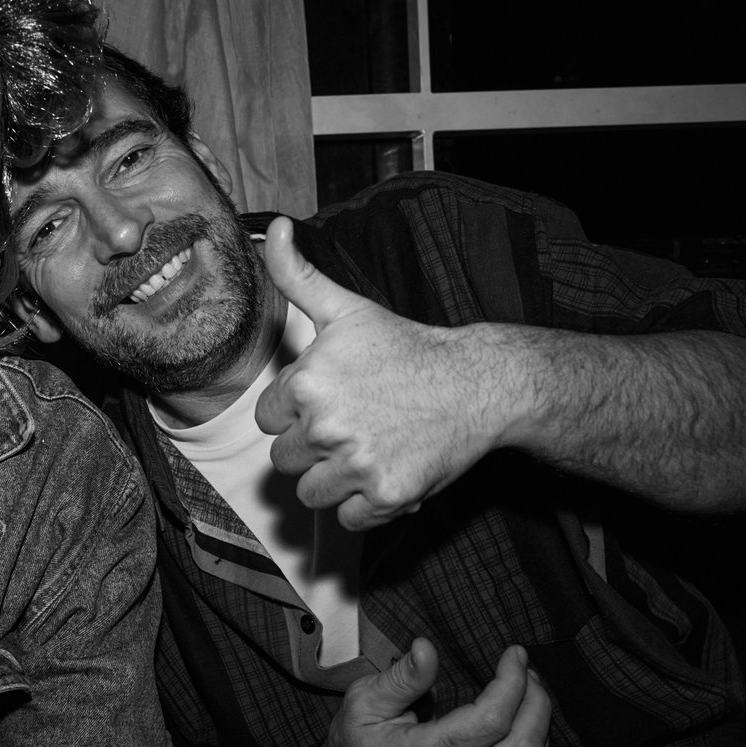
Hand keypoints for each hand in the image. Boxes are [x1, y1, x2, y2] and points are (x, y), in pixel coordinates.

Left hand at [255, 217, 524, 529]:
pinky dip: (364, 506)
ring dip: (335, 479)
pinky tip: (386, 470)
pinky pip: (347, 519)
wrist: (476, 384)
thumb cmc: (408, 347)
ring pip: (311, 493)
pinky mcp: (386, 497)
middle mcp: (326, 427)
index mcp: (307, 384)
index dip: (297, 411)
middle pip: (285, 458)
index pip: (269, 418)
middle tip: (355, 422)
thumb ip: (297, 275)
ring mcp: (357, 465)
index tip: (331, 399)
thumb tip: (274, 227)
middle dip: (313, 446)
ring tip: (368, 447)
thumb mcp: (348, 308)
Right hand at [311, 638, 549, 746]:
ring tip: (530, 694)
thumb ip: (401, 678)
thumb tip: (427, 647)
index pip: (490, 719)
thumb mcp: (364, 703)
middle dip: (537, 700)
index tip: (514, 654)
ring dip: (541, 727)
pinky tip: (527, 727)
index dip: (512, 680)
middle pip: (523, 746)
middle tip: (528, 671)